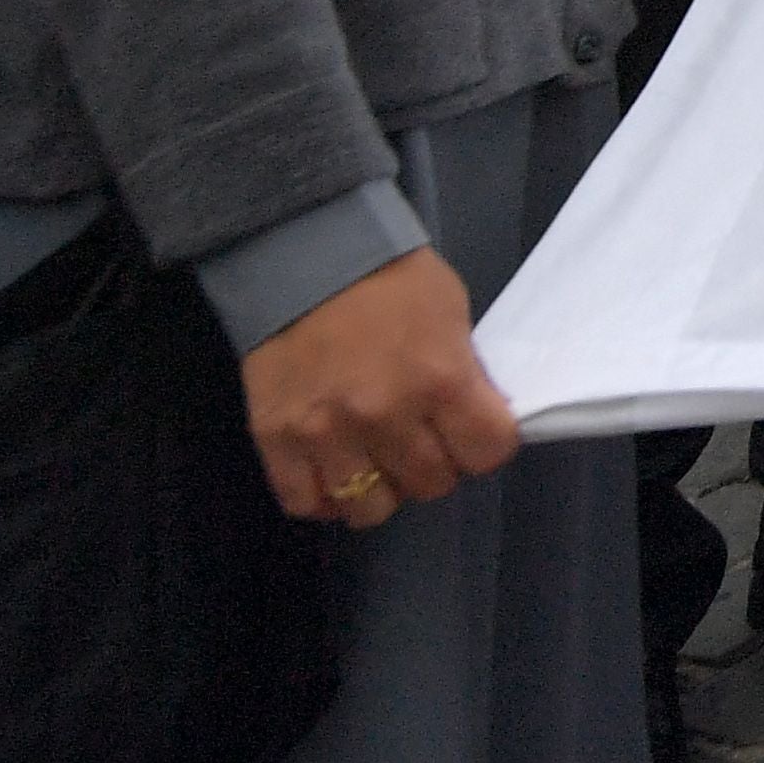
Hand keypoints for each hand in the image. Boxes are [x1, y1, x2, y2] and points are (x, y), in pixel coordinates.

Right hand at [240, 247, 518, 527]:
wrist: (304, 253)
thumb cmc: (391, 278)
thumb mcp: (451, 315)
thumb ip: (463, 374)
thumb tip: (471, 421)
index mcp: (441, 378)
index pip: (488, 452)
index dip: (485, 443)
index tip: (473, 430)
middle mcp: (385, 415)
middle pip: (432, 484)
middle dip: (436, 464)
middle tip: (423, 437)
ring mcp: (326, 433)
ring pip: (370, 508)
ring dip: (381, 488)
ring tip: (377, 458)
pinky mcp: (276, 440)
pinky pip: (306, 502)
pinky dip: (325, 497)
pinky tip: (335, 471)